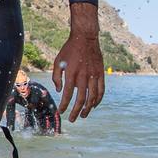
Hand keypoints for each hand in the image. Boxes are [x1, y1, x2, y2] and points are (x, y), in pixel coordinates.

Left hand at [52, 5, 104, 121]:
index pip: (68, 94)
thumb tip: (60, 91)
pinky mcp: (101, 73)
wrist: (85, 38)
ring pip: (93, 97)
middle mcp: (83, 76)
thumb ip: (56, 77)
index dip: (64, 105)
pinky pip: (101, 90)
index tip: (62, 112)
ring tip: (83, 115)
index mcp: (71, 74)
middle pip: (81, 99)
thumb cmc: (69, 49)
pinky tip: (94, 105)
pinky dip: (98, 99)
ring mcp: (94, 75)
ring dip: (88, 108)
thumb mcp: (58, 61)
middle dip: (76, 111)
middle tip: (73, 119)